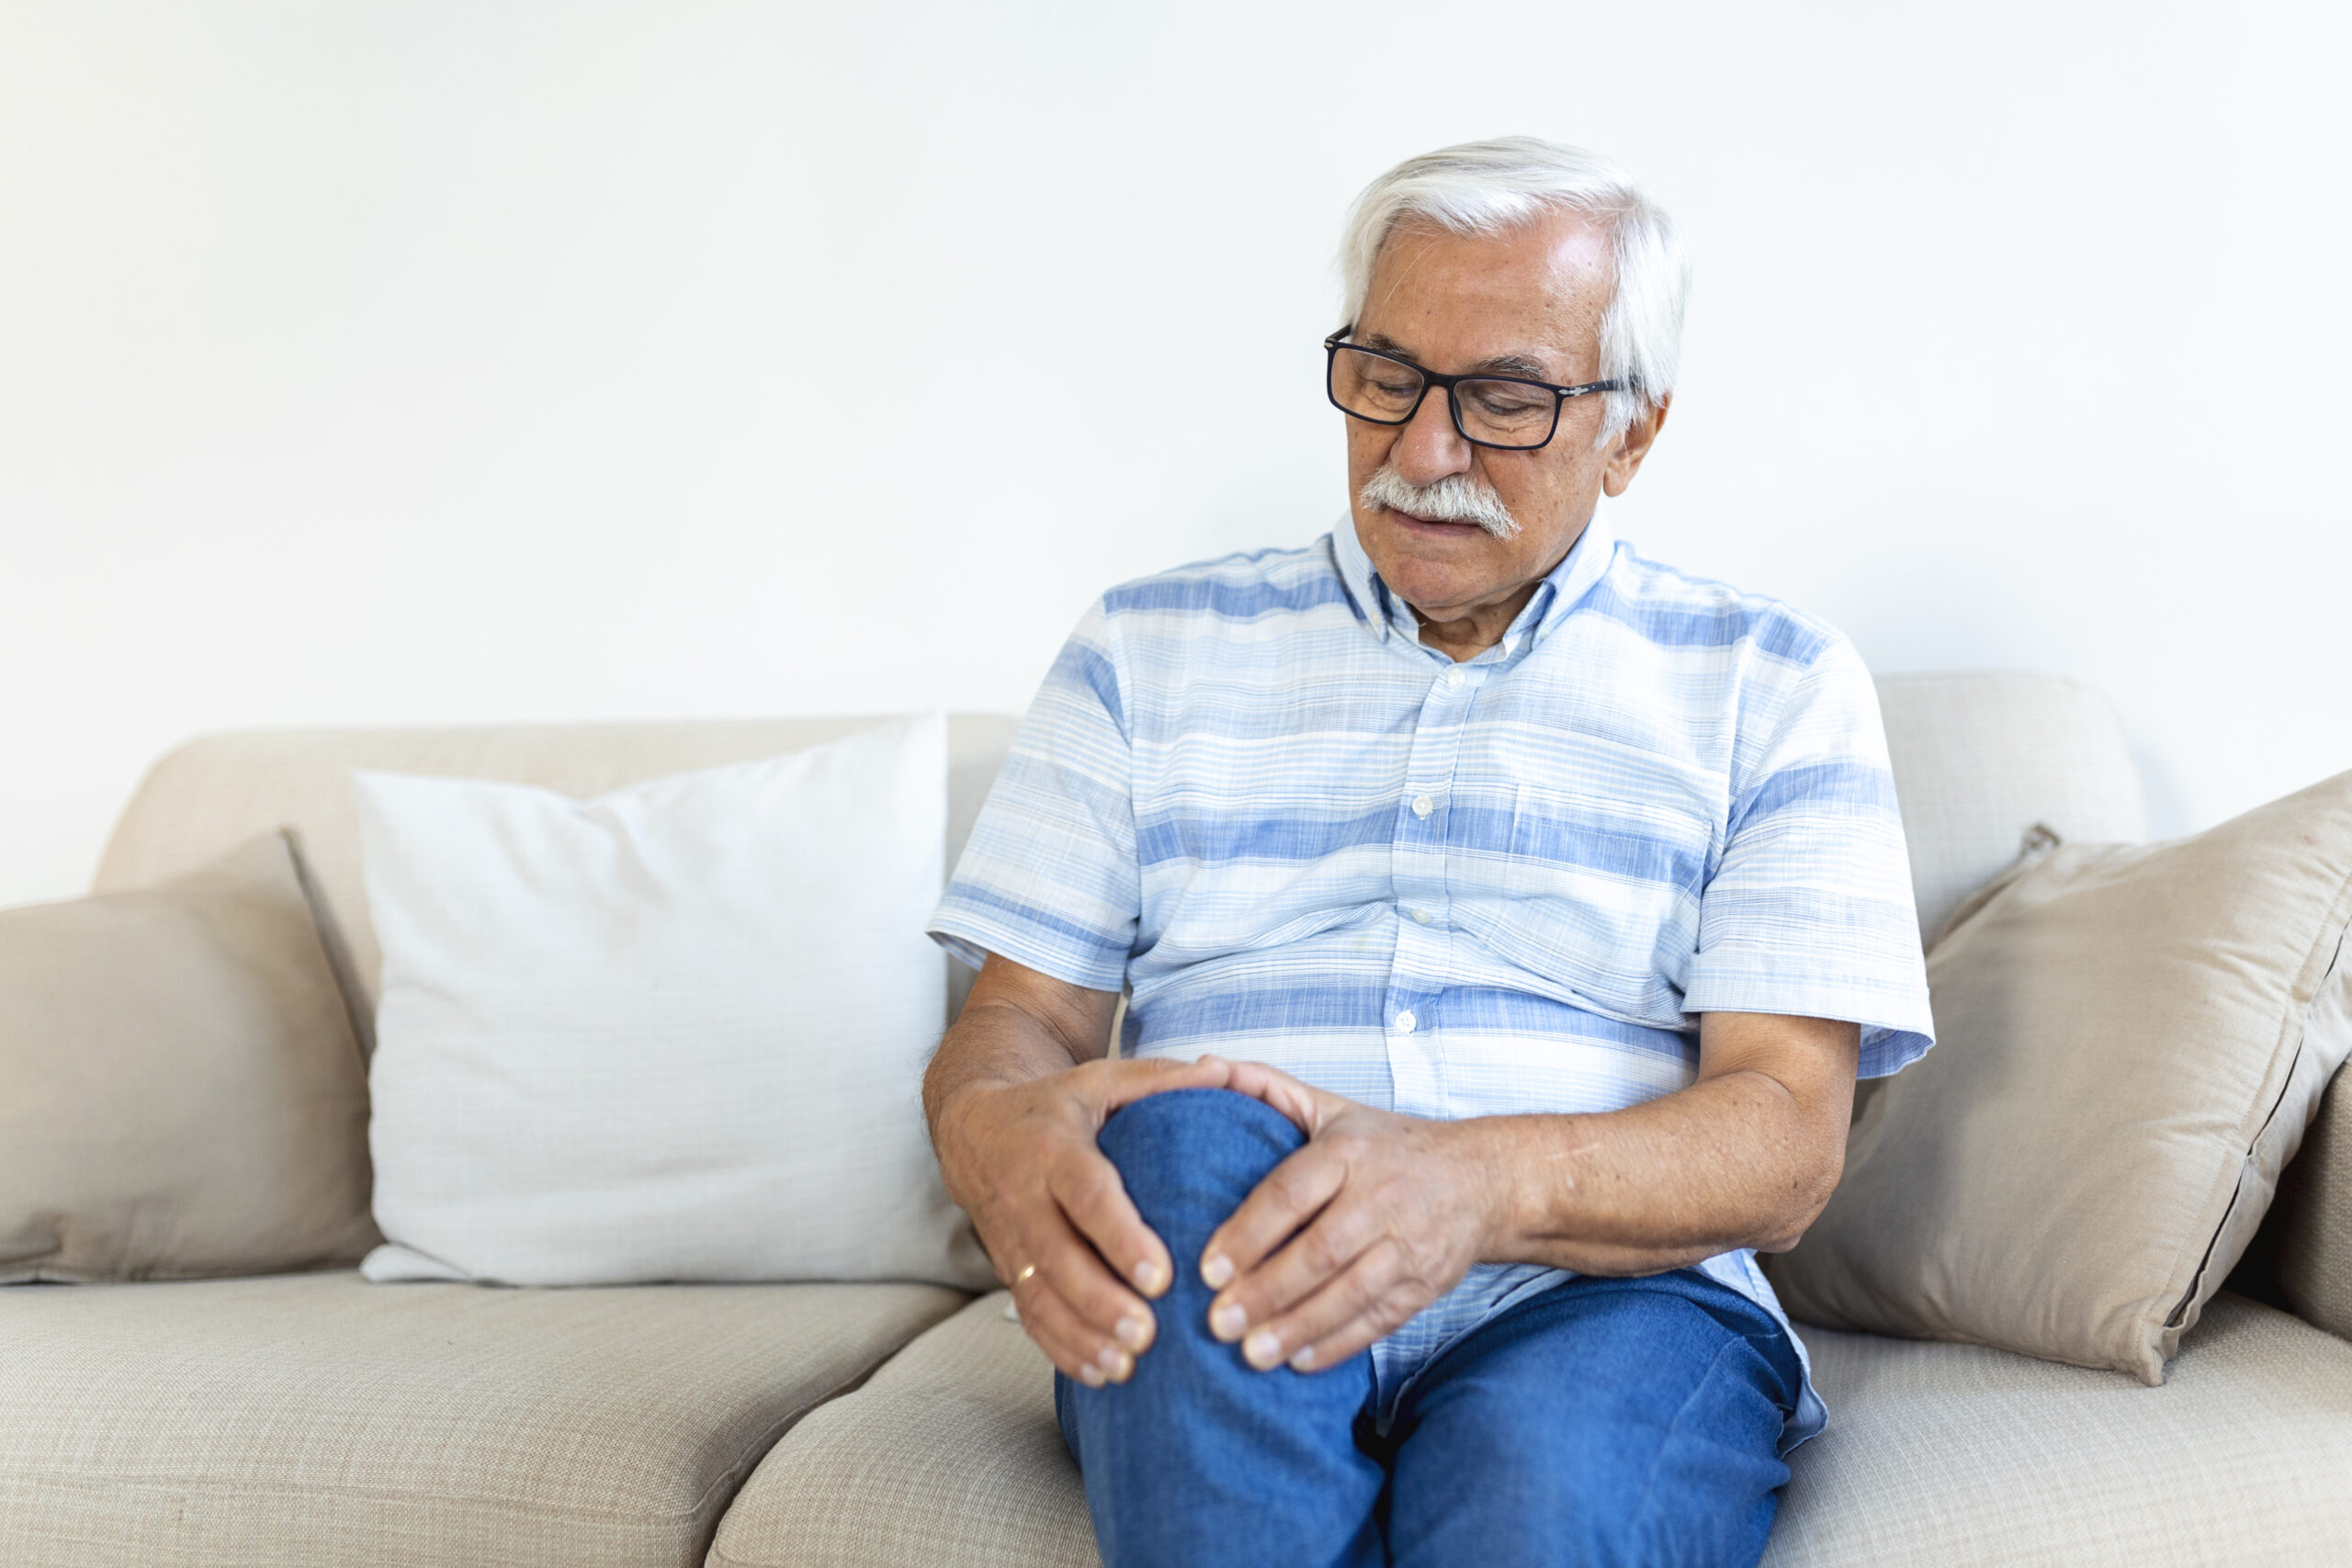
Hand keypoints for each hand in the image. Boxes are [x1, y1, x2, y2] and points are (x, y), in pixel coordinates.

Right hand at [932, 1054, 1300, 1387]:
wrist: (973, 1128)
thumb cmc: (1055, 1105)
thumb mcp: (1100, 1080)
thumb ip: (1158, 1080)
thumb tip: (1221, 1071)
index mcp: (1053, 1148)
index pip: (1086, 1195)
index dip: (1119, 1236)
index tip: (1160, 1274)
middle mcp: (1025, 1197)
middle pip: (1058, 1257)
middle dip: (1100, 1300)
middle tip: (1147, 1334)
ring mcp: (1010, 1240)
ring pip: (1040, 1296)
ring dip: (1081, 1335)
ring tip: (1126, 1366)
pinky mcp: (1008, 1269)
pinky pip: (1029, 1315)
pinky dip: (1060, 1349)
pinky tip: (1099, 1373)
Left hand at [1196, 1062, 1504, 1374]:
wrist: (1482, 1178)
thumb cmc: (1387, 1146)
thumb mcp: (1332, 1107)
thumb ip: (1266, 1088)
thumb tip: (1204, 1068)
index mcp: (1349, 1152)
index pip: (1293, 1192)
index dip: (1249, 1232)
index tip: (1208, 1268)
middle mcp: (1382, 1196)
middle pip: (1321, 1251)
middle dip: (1267, 1291)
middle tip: (1218, 1321)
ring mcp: (1409, 1244)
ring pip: (1350, 1292)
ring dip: (1298, 1326)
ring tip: (1251, 1354)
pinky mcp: (1427, 1283)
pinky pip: (1381, 1319)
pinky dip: (1339, 1343)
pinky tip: (1299, 1361)